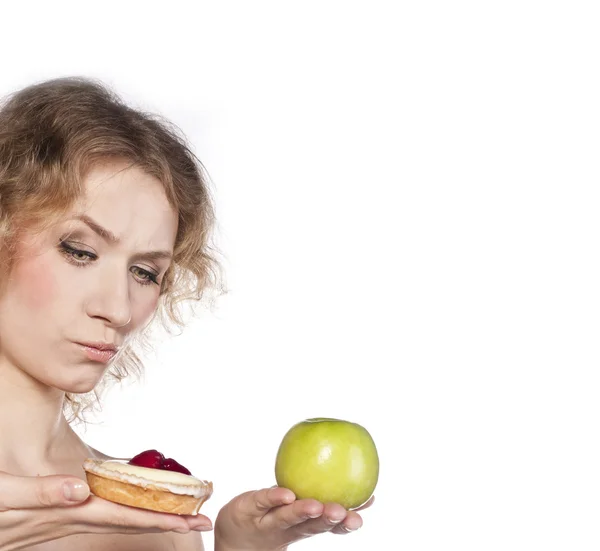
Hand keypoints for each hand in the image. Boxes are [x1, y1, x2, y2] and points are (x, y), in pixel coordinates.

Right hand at [0, 470, 211, 550]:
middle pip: (131, 521)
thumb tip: (81, 488)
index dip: (163, 517)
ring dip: (151, 515)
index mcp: (69, 512)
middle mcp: (74, 518)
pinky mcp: (58, 517)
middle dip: (169, 521)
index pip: (126, 515)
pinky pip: (102, 514)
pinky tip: (133, 504)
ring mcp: (66, 520)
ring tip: (180, 511)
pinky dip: (125, 510)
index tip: (195, 519)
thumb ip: (40, 492)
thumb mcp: (4, 496)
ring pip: (118, 520)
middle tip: (203, 518)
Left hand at [214, 486, 373, 550]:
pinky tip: (287, 494)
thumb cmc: (271, 516)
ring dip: (304, 513)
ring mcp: (269, 520)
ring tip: (318, 506)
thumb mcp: (295, 502)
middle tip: (344, 513)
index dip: (349, 517)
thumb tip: (349, 460)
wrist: (234, 536)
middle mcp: (290, 527)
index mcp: (306, 525)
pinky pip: (263, 502)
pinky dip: (275, 498)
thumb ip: (317, 487)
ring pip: (288, 518)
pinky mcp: (249, 508)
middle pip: (312, 525)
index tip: (370, 502)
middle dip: (330, 520)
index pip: (331, 524)